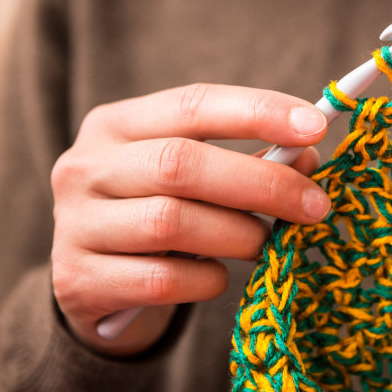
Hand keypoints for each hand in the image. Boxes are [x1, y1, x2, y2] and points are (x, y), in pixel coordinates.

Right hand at [50, 84, 330, 355]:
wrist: (94, 288)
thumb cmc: (160, 217)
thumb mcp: (195, 181)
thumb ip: (248, 163)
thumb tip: (309, 160)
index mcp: (115, 123)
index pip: (192, 103)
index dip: (258, 111)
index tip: (316, 126)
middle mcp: (85, 166)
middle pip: (181, 163)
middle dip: (262, 183)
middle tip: (315, 207)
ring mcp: (75, 224)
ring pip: (170, 222)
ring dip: (237, 235)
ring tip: (265, 244)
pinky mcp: (80, 280)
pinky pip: (161, 279)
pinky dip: (205, 280)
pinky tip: (216, 277)